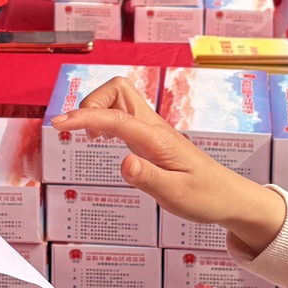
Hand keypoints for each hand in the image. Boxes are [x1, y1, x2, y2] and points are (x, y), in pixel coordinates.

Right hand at [50, 79, 286, 248]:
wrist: (228, 197)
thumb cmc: (205, 197)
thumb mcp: (175, 195)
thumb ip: (148, 179)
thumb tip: (124, 162)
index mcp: (157, 139)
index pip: (115, 118)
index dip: (84, 117)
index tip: (59, 124)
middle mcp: (153, 128)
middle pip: (117, 90)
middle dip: (91, 102)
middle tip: (78, 131)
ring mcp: (152, 130)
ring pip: (119, 99)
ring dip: (97, 109)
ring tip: (86, 136)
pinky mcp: (151, 138)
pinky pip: (122, 116)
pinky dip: (104, 120)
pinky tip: (100, 139)